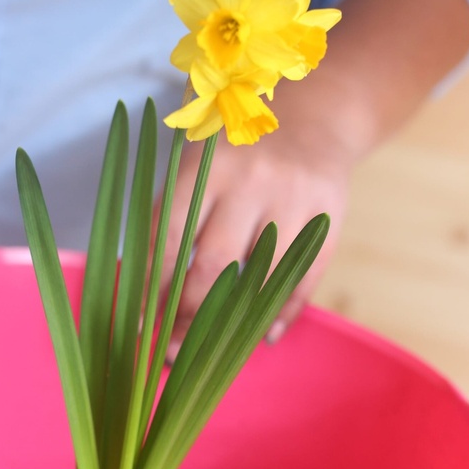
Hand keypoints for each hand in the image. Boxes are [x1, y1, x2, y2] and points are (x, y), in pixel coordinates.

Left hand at [157, 81, 351, 355]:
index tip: (141, 325)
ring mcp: (293, 200)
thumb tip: (144, 292)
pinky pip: (303, 279)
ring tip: (210, 351)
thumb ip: (173, 215)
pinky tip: (263, 336)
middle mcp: (250, 181)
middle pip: (213, 266)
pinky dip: (281, 313)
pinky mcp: (327, 217)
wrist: (315, 118)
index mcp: (207, 167)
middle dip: (188, 315)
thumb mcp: (197, 163)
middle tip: (173, 347)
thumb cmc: (237, 151)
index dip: (153, 288)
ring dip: (233, 323)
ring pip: (259, 279)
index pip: (171, 239)